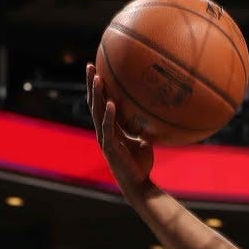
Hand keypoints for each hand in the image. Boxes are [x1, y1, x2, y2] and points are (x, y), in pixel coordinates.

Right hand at [87, 64, 153, 194]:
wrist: (138, 183)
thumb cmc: (140, 162)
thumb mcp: (144, 139)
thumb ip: (144, 127)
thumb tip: (158, 113)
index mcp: (109, 127)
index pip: (100, 102)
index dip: (97, 87)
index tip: (97, 68)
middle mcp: (103, 130)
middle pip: (94, 102)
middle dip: (91, 84)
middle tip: (90, 65)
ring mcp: (105, 139)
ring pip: (97, 113)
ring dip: (96, 95)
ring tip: (97, 78)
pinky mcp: (110, 148)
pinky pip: (108, 129)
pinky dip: (110, 116)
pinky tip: (111, 103)